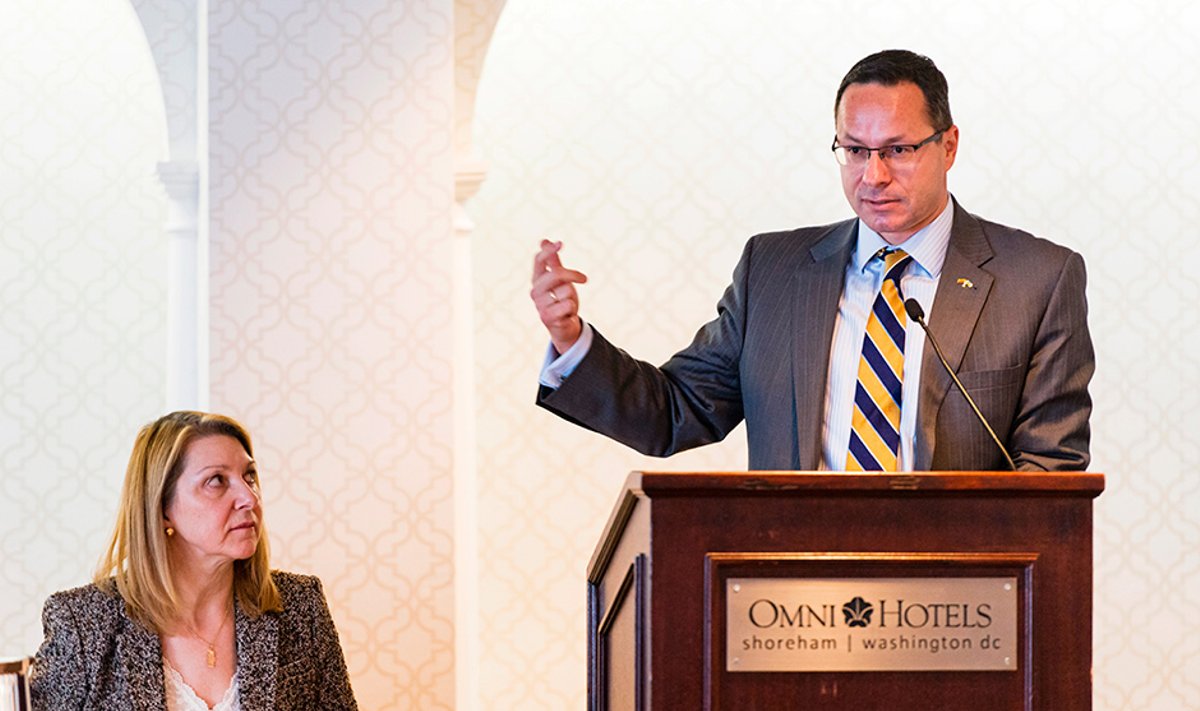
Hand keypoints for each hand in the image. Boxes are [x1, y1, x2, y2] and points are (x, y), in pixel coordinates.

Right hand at [531, 239, 587, 353]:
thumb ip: (553, 262)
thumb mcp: (560, 280)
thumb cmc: (560, 300)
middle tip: (584, 279)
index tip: (561, 243)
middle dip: (573, 275)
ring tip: (567, 305)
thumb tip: (544, 240)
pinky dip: (572, 309)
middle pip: (556, 274)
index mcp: (537, 280)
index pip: (539, 261)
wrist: (563, 327)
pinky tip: (567, 314)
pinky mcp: (548, 318)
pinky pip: (568, 304)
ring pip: (566, 291)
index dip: (549, 251)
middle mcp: (535, 291)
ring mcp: (540, 305)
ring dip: (572, 298)